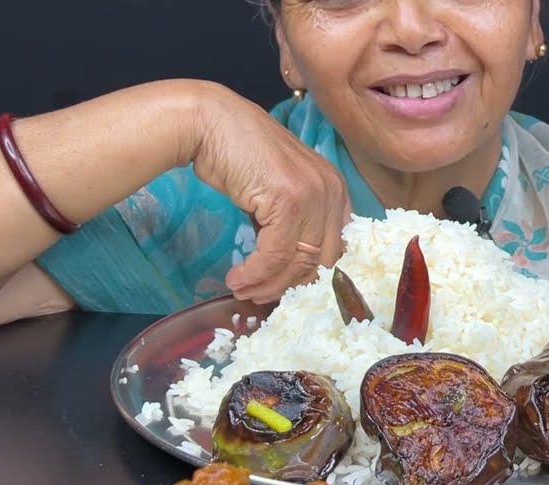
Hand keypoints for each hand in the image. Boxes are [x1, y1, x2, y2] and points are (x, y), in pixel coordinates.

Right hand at [187, 85, 349, 304]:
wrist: (210, 123)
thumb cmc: (239, 156)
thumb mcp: (278, 192)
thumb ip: (292, 225)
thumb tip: (289, 271)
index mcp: (336, 189)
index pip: (337, 249)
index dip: (312, 277)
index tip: (285, 291)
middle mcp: (332, 191)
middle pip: (324, 262)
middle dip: (291, 287)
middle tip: (261, 296)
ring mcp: (314, 194)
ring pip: (300, 263)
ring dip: (269, 285)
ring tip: (244, 291)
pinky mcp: (289, 200)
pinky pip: (276, 254)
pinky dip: (256, 273)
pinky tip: (237, 279)